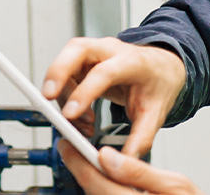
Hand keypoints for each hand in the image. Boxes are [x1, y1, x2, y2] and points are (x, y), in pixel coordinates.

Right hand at [41, 37, 184, 156]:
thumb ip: (140, 137)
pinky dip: (64, 93)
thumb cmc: (158, 84)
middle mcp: (111, 51)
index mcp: (133, 62)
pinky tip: (76, 114)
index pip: (104, 72)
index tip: (69, 114)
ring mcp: (96, 52)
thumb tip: (125, 159)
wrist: (163, 68)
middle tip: (46, 98)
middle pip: (77, 49)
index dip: (84, 92)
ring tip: (75, 120)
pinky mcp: (85, 60)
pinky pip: (65, 72)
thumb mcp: (156, 113)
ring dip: (61, 91)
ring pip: (66, 60)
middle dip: (57, 73)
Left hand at [60, 144, 200, 194]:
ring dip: (90, 179)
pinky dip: (101, 188)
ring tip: (87, 160)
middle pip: (90, 189)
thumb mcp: (176, 185)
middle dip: (79, 167)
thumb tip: (108, 156)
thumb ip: (139, 171)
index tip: (66, 143)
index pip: (94, 181)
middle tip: (70, 148)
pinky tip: (104, 178)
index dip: (76, 160)